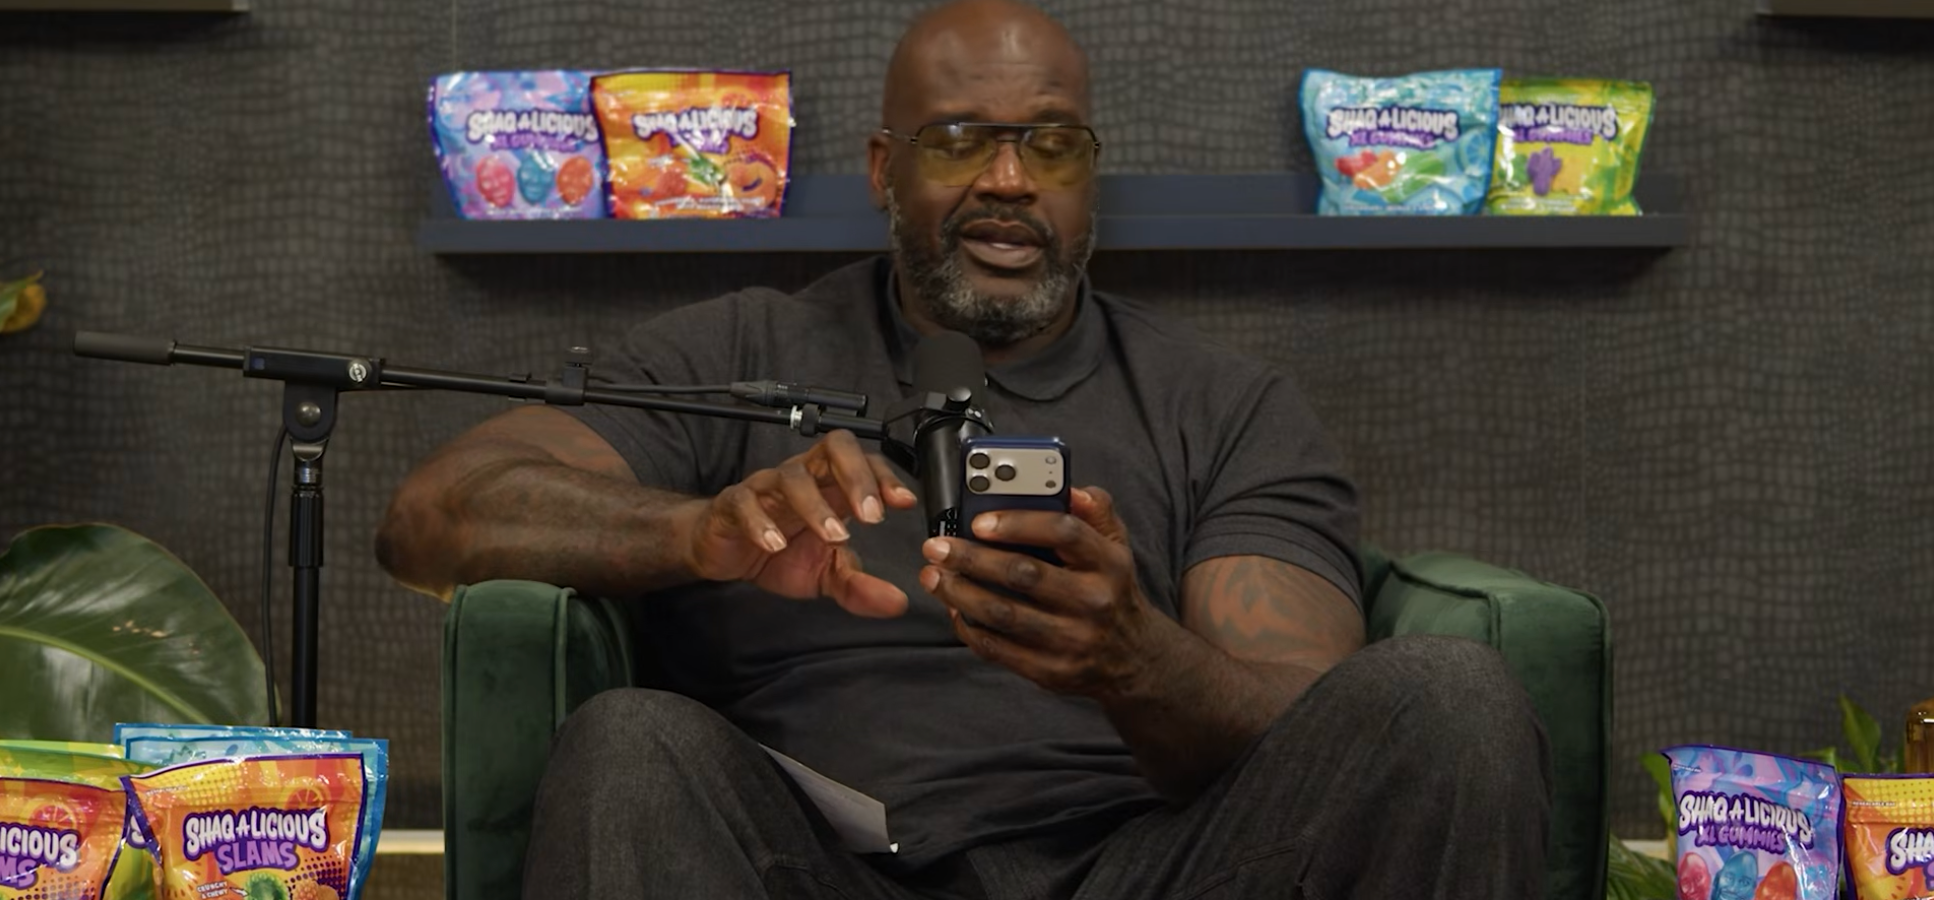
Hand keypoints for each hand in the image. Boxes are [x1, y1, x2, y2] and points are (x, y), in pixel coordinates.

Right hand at [681, 430, 917, 616]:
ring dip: (816, 505)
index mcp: (830, 486)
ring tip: (834, 536)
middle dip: (857, 476)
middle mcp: (802, 478)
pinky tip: (775, 545)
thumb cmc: (778, 552)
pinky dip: (761, 522)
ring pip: (791, 476)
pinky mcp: (733, 504)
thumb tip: (896, 603)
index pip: (864, 462)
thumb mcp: (824, 573)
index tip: (905, 502)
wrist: (725, 555)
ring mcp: (766, 488)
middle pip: (834, 449)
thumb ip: (858, 585)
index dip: (885, 476)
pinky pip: (745, 502)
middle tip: (872, 514)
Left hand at [918, 486, 1172, 696]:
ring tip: (934, 576)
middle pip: (1023, 574)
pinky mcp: (1052, 671)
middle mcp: (1094, 601)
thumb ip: (1095, 510)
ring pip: (1004, 614)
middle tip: (936, 547)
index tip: (978, 521)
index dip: (1017, 523)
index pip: (1063, 531)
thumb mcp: (1116, 546)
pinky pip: (999, 649)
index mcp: (1109, 562)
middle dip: (971, 558)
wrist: (1133, 660)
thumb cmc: (1112, 590)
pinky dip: (969, 628)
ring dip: (959, 593)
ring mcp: (1073, 640)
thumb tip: (1070, 487)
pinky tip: (954, 610)